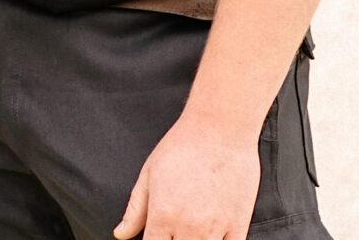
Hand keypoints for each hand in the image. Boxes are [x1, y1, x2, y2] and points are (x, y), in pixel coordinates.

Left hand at [114, 115, 259, 239]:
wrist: (220, 128)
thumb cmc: (183, 145)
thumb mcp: (149, 173)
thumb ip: (135, 209)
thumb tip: (121, 234)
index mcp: (162, 215)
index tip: (155, 237)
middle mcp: (188, 227)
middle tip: (173, 231)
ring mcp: (215, 229)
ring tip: (191, 231)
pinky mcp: (238, 227)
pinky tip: (212, 235)